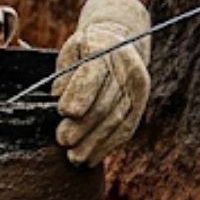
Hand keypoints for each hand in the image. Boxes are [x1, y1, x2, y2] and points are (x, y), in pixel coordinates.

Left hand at [54, 0, 150, 166]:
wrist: (119, 41)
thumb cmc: (85, 49)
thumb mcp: (70, 52)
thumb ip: (64, 76)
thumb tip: (59, 102)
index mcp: (103, 46)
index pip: (93, 73)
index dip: (79, 94)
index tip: (64, 111)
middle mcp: (125, 67)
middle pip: (104, 102)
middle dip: (83, 125)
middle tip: (62, 140)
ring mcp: (137, 87)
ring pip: (116, 119)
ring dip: (94, 142)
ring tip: (74, 157)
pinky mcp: (141, 104)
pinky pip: (126, 129)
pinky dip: (107, 146)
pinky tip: (91, 158)